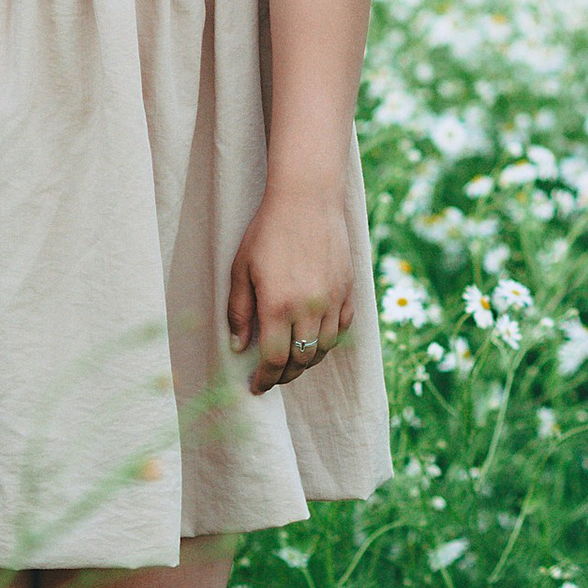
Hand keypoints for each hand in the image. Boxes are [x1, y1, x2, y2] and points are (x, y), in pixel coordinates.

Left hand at [227, 187, 355, 394]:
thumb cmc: (267, 231)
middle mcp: (309, 309)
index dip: (265, 380)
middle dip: (285, 375)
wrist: (307, 200)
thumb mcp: (241, 268)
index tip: (256, 387)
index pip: (274, 360)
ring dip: (307, 360)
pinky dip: (328, 341)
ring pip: (324, 349)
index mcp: (278, 306)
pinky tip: (315, 338)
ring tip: (292, 360)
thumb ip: (239, 311)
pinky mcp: (349, 291)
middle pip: (301, 360)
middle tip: (272, 377)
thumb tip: (238, 347)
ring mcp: (333, 301)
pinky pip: (343, 329)